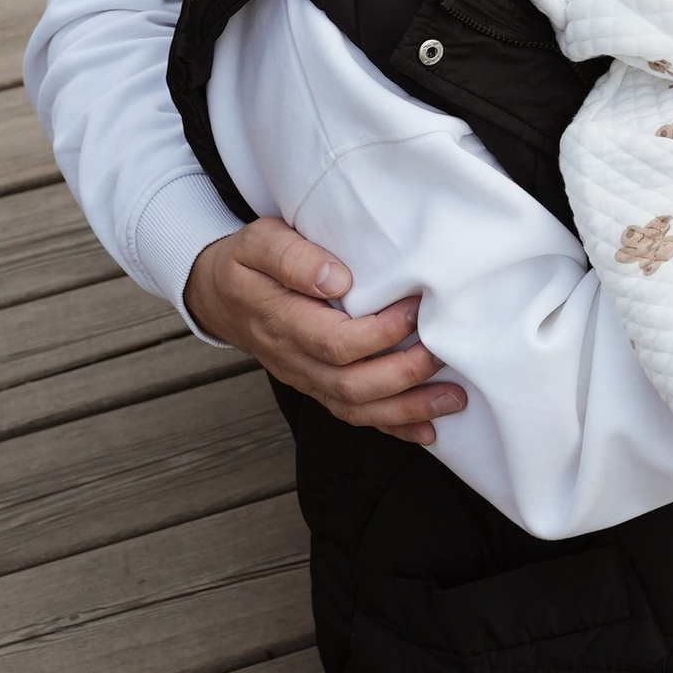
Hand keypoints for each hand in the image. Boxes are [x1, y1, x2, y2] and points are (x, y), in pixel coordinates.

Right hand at [183, 218, 465, 445]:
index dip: (380, 332)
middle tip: (445, 352)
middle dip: (404, 375)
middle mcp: (294, 359)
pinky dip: (391, 426)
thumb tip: (336, 278)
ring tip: (454, 399)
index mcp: (282, 322)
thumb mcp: (259, 242)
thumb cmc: (247, 261)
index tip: (417, 308)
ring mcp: (305, 377)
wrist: (218, 294)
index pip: (335, 341)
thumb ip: (294, 257)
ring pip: (354, 408)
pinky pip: (352, 415)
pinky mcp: (316, 384)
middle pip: (350, 384)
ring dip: (406, 409)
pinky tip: (428, 430)